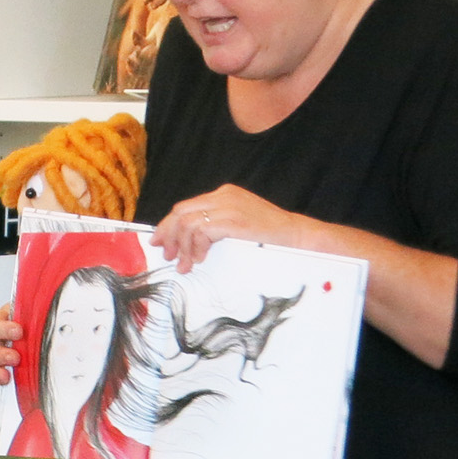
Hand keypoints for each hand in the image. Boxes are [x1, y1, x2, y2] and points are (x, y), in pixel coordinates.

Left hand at [151, 185, 303, 271]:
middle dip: (169, 235)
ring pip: (187, 223)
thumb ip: (215, 227)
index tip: (159, 241)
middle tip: (167, 255)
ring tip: (185, 264)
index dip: (168, 225)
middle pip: (181, 211)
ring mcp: (229, 206)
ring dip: (182, 247)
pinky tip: (199, 259)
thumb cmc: (269, 237)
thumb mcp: (239, 225)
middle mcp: (224, 196)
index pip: (186, 207)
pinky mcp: (234, 221)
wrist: (297, 236)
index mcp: (224, 194)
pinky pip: (201, 231)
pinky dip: (195, 247)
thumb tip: (189, 242)